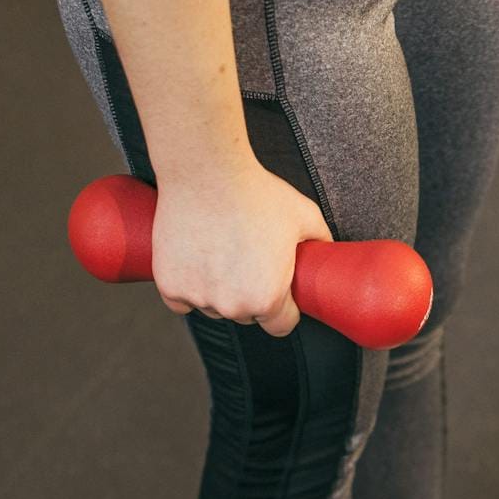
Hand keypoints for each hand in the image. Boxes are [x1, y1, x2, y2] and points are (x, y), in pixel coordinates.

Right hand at [148, 157, 331, 337]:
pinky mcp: (170, 285)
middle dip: (248, 295)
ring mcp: (198, 297)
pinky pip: (181, 300)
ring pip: (213, 307)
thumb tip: (328, 252)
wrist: (207, 172)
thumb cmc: (255, 193)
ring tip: (221, 252)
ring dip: (218, 291)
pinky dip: (187, 286)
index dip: (283, 309)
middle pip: (245, 315)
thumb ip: (321, 242)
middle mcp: (232, 306)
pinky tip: (197, 261)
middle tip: (246, 260)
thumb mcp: (305, 216)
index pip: (280, 325)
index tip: (277, 291)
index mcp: (268, 299)